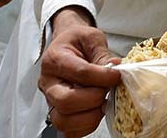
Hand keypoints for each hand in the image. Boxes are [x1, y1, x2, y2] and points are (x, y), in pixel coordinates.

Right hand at [39, 7, 121, 136]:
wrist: (67, 45)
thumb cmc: (77, 41)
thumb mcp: (91, 37)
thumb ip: (102, 53)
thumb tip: (115, 69)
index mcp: (55, 59)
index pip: (80, 73)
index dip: (103, 77)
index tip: (118, 76)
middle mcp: (48, 82)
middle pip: (66, 101)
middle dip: (94, 98)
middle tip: (107, 90)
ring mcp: (50, 100)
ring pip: (64, 120)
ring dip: (90, 116)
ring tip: (102, 103)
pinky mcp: (57, 113)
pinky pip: (68, 131)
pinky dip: (85, 126)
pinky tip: (96, 112)